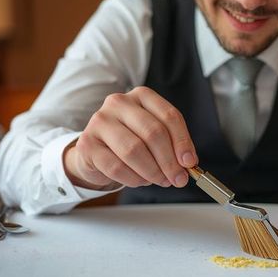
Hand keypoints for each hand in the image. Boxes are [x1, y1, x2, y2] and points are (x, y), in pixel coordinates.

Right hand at [63, 87, 197, 189]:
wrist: (96, 152)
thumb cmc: (131, 141)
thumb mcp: (154, 136)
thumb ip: (172, 145)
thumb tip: (188, 163)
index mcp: (142, 96)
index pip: (169, 116)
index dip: (182, 141)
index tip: (190, 162)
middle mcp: (119, 103)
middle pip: (153, 132)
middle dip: (169, 161)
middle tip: (178, 179)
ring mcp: (100, 121)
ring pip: (134, 150)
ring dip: (153, 172)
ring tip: (160, 180)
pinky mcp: (87, 144)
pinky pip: (117, 166)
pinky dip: (134, 178)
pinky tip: (140, 181)